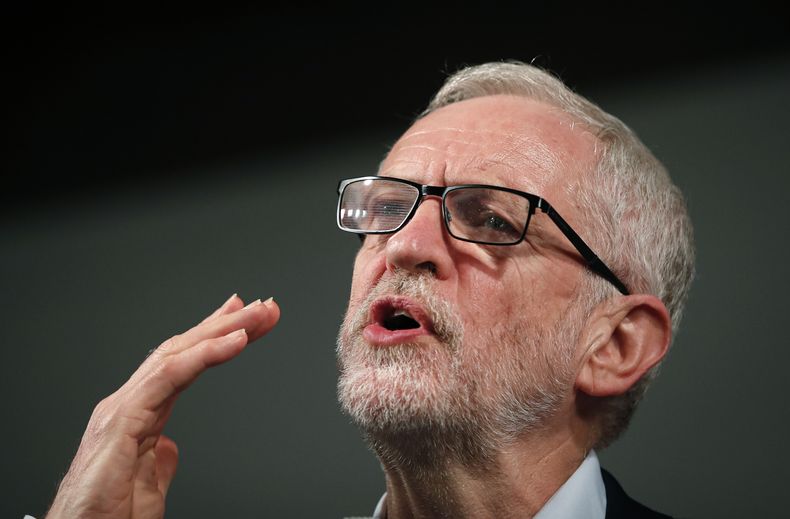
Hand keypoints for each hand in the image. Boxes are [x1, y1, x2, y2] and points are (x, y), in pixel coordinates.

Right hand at [45, 294, 279, 518]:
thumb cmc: (105, 518)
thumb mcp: (146, 487)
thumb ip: (158, 460)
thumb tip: (170, 447)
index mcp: (138, 415)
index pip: (181, 365)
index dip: (213, 339)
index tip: (245, 322)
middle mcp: (128, 404)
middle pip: (182, 350)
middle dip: (225, 324)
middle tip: (265, 307)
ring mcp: (121, 408)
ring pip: (176, 354)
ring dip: (222, 330)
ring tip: (257, 315)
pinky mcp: (120, 421)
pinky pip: (168, 376)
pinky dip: (204, 354)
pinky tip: (235, 341)